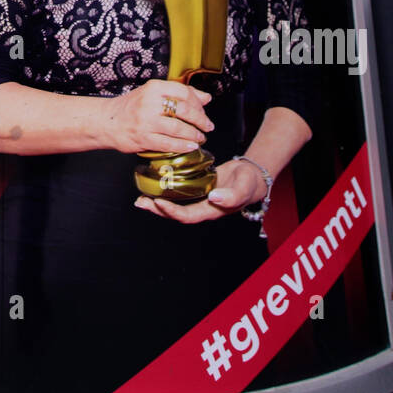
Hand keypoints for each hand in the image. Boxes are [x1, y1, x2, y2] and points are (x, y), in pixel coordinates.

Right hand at [104, 79, 214, 154]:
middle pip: (184, 110)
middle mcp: (150, 102)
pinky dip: (183, 146)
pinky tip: (191, 146)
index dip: (198, 103)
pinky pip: (169, 143)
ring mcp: (146, 121)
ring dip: (194, 135)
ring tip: (200, 138)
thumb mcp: (153, 93)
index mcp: (154, 88)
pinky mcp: (143, 138)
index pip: (184, 92)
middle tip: (208, 126)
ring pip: (178, 128)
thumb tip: (206, 98)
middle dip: (201, 120)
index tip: (204, 110)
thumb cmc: (132, 106)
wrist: (107, 121)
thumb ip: (180, 93)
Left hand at [135, 157, 267, 223]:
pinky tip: (155, 184)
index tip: (158, 201)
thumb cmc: (249, 183)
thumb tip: (214, 198)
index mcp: (211, 210)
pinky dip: (165, 190)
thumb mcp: (244, 187)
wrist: (251, 177)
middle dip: (157, 209)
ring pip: (174, 204)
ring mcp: (197, 199)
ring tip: (141, 197)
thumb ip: (232, 195)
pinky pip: (178, 193)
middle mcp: (201, 207)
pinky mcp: (195, 188)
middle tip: (140, 202)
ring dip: (157, 203)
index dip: (172, 211)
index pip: (187, 215)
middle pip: (176, 213)